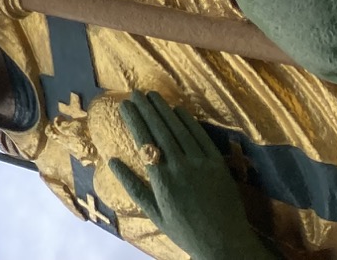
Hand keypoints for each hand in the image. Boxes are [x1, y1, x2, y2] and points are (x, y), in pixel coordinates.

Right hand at [108, 92, 277, 259]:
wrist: (225, 243)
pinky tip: (179, 110)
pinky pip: (201, 137)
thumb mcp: (153, 213)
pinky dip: (189, 121)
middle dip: (147, 108)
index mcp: (161, 179)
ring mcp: (201, 164)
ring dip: (165, 110)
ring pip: (179, 129)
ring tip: (153, 96)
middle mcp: (179, 166)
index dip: (134, 119)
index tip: (125, 104)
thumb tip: (111, 161)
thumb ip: (132, 186)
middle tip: (136, 92)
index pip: (144, 140)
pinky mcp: (218, 164)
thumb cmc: (185, 230)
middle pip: (160, 129)